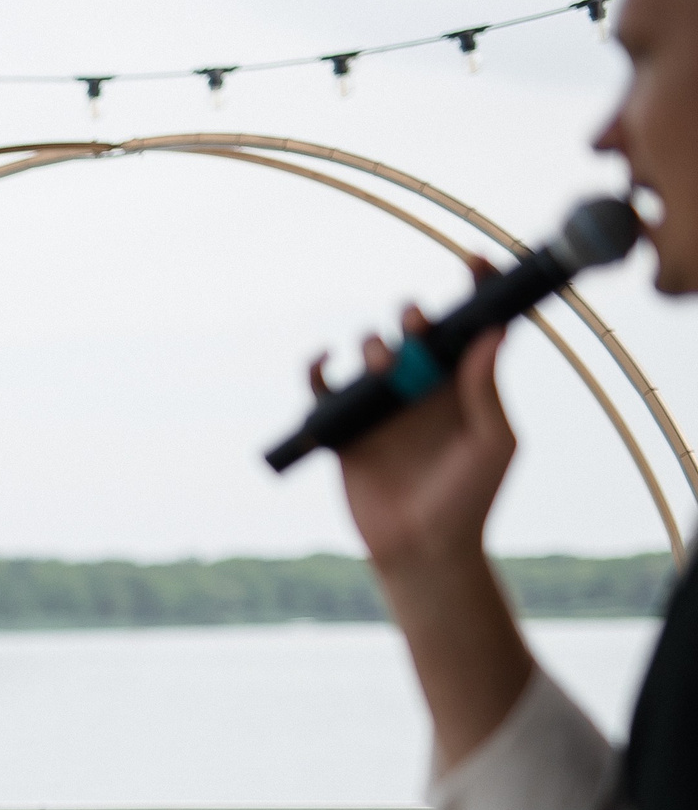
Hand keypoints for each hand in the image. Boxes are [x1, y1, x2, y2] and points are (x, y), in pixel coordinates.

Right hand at [318, 275, 513, 583]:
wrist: (422, 549)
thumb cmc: (468, 500)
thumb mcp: (492, 442)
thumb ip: (487, 389)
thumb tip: (489, 333)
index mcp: (465, 387)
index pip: (471, 326)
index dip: (476, 289)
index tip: (475, 260)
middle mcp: (424, 390)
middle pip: (416, 332)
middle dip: (414, 316)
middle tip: (416, 325)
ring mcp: (384, 408)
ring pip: (371, 352)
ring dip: (373, 345)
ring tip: (384, 368)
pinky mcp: (345, 430)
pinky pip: (323, 388)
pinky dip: (316, 367)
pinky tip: (324, 359)